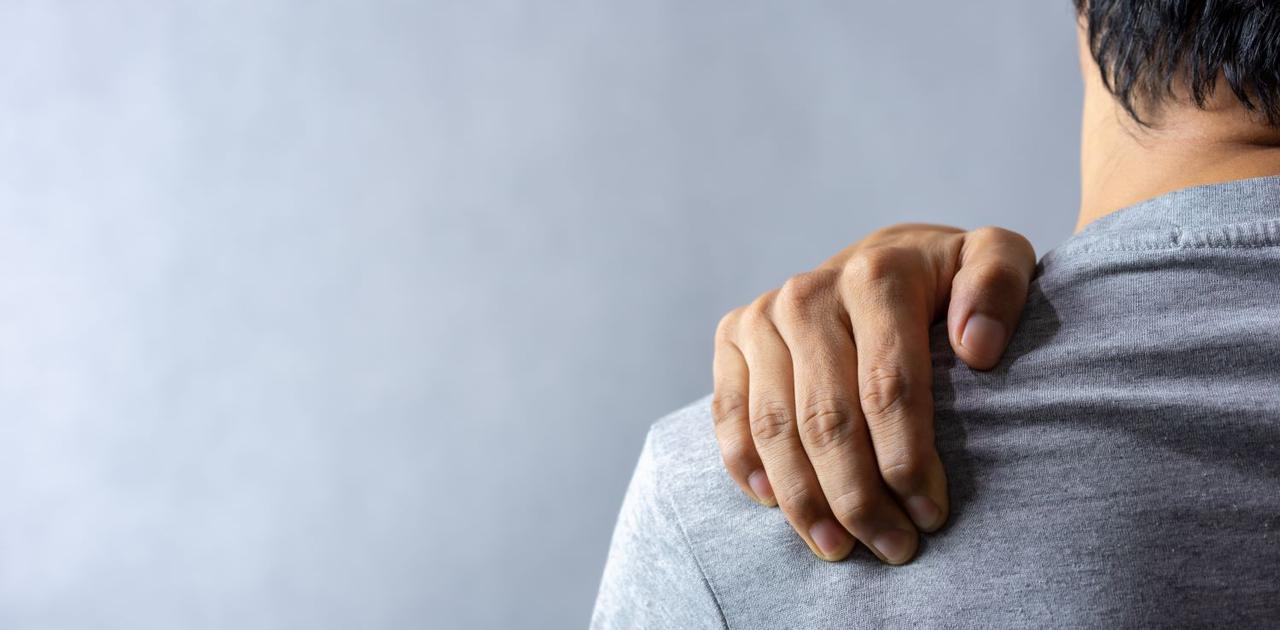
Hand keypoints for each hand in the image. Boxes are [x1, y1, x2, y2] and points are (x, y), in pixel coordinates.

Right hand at [711, 224, 1035, 563]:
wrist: (880, 260)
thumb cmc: (945, 281)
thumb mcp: (993, 260)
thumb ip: (1000, 285)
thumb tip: (977, 348)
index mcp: (877, 276)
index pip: (888, 387)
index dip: (908, 461)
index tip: (931, 514)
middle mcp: (810, 293)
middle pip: (827, 418)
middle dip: (858, 497)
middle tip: (892, 547)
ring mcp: (763, 316)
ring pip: (775, 428)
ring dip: (803, 499)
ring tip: (838, 548)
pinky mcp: (732, 335)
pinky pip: (729, 414)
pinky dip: (747, 465)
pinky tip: (775, 505)